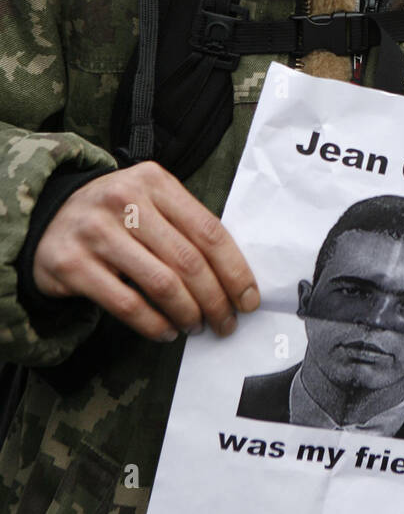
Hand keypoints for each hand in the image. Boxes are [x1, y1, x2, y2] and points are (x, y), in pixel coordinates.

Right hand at [32, 160, 259, 341]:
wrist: (44, 217)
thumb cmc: (114, 214)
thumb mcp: (148, 200)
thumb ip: (184, 225)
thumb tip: (232, 275)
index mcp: (154, 181)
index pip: (209, 230)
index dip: (235, 270)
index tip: (248, 299)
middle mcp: (125, 201)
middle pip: (189, 260)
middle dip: (216, 300)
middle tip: (225, 323)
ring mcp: (96, 232)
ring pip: (161, 284)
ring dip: (187, 314)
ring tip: (196, 327)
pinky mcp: (72, 264)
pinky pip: (127, 304)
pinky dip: (154, 325)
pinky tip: (166, 332)